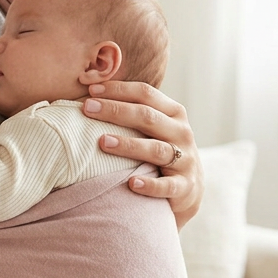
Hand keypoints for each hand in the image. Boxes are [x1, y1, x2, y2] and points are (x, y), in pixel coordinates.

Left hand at [82, 81, 203, 228]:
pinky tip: (131, 183)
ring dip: (128, 145)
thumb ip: (131, 111)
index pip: (145, 94)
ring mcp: (185, 159)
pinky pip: (167, 186)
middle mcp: (181, 132)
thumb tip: (89, 94)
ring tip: (102, 142)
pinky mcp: (185, 186)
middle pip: (148, 117)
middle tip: (87, 108)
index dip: (118, 90)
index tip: (90, 90)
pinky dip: (150, 185)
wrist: (189, 187)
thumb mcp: (154, 127)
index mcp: (173, 112)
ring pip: (155, 149)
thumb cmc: (160, 148)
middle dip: (116, 111)